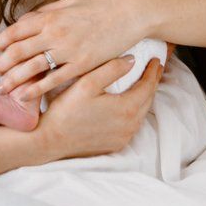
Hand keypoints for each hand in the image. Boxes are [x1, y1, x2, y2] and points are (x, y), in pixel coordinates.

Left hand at [0, 0, 141, 102]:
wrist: (129, 14)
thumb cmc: (100, 7)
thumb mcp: (69, 3)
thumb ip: (45, 12)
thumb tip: (24, 21)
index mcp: (50, 17)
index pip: (16, 31)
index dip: (3, 42)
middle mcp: (55, 34)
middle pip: (18, 51)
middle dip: (3, 64)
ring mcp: (68, 51)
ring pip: (31, 68)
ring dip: (12, 80)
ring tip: (2, 88)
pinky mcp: (81, 66)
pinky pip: (52, 81)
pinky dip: (34, 90)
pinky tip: (23, 96)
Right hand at [37, 57, 160, 159]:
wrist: (50, 141)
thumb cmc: (66, 111)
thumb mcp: (87, 83)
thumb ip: (111, 69)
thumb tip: (132, 60)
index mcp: (126, 109)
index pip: (148, 86)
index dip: (153, 71)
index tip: (156, 59)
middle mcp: (129, 126)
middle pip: (148, 100)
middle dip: (152, 82)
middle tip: (154, 68)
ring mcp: (123, 138)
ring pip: (141, 113)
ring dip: (144, 97)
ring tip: (144, 83)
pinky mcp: (115, 145)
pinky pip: (132, 125)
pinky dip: (135, 112)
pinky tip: (129, 104)